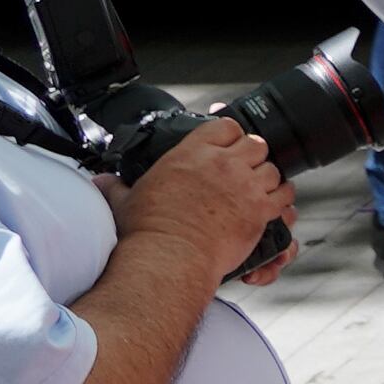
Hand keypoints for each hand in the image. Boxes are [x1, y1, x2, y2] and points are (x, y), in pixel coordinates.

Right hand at [121, 119, 293, 284]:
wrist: (169, 257)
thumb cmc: (147, 231)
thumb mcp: (125, 199)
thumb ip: (115, 186)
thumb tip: (99, 182)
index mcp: (191, 153)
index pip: (225, 126)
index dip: (230, 135)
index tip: (227, 146)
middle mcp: (222, 164)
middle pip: (256, 144)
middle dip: (252, 155)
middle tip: (244, 170)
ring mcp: (244, 185)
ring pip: (273, 169)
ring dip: (267, 178)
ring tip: (257, 190)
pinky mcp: (259, 209)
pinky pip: (284, 195)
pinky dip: (281, 199)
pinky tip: (272, 206)